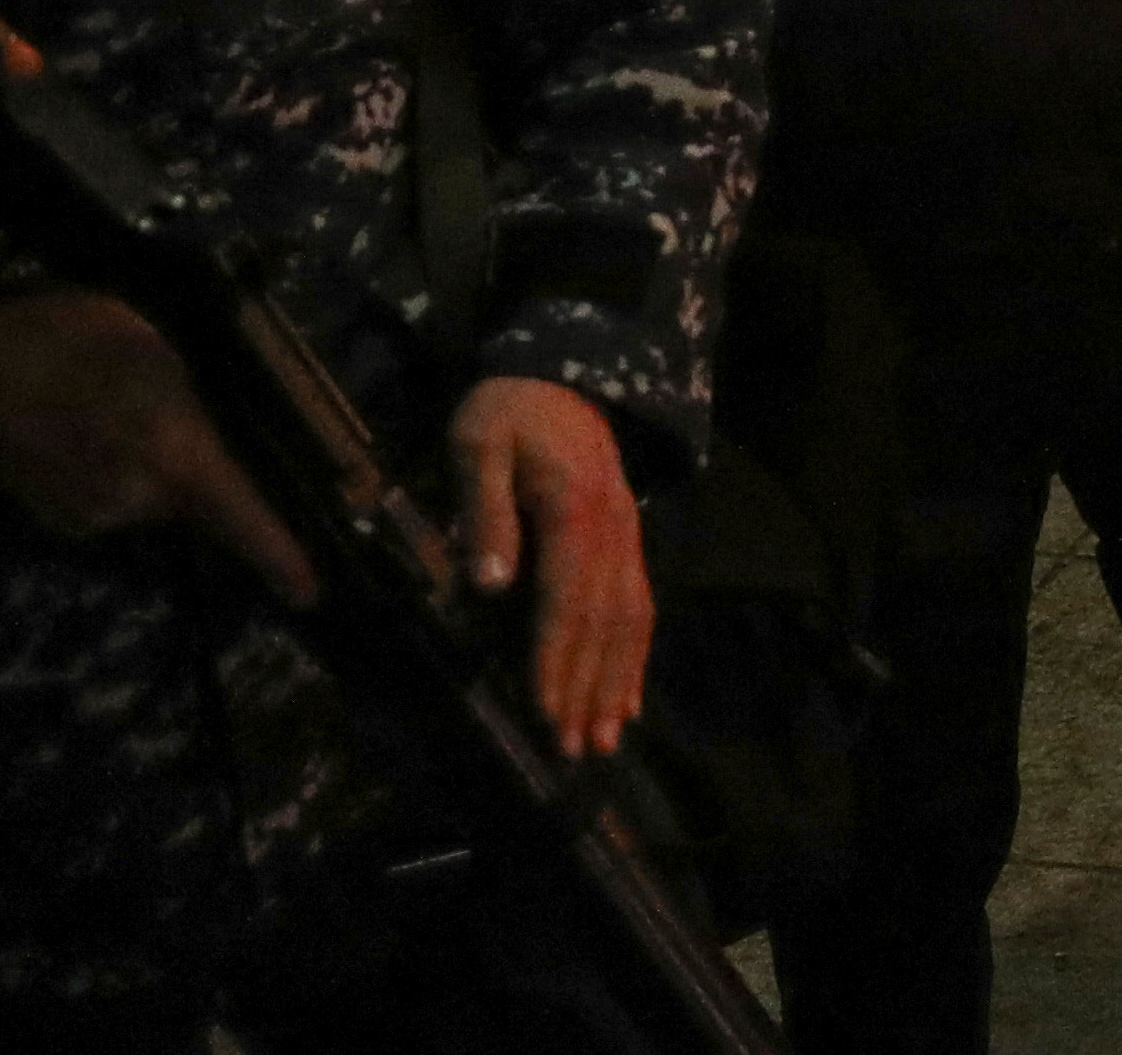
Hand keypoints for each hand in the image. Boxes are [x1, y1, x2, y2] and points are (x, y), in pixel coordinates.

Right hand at [0, 290, 316, 607]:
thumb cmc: (62, 337)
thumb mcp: (151, 341)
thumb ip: (198, 391)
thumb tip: (232, 425)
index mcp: (174, 449)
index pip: (241, 514)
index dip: (281, 557)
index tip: (310, 593)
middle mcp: (141, 496)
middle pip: (202, 499)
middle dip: (206, 469)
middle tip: (172, 411)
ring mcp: (100, 516)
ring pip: (158, 498)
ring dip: (157, 466)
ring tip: (116, 411)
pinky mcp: (67, 524)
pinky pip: (119, 501)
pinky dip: (119, 475)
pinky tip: (88, 435)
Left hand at [452, 375, 654, 759]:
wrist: (562, 374)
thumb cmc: (508, 410)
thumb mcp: (479, 444)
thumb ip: (485, 509)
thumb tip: (490, 583)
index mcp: (575, 509)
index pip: (565, 598)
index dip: (554, 658)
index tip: (544, 711)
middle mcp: (614, 531)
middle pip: (603, 622)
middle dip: (588, 689)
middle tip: (575, 748)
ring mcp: (629, 538)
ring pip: (630, 621)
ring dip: (617, 684)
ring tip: (608, 739)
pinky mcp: (629, 542)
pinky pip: (642, 606)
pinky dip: (637, 658)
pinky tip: (631, 698)